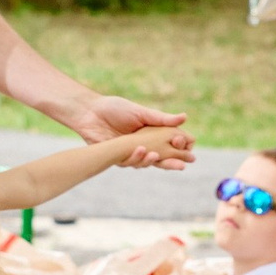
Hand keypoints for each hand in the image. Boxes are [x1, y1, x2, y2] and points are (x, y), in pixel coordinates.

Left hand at [74, 96, 191, 169]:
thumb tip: (185, 117)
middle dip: (172, 163)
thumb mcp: (141, 112)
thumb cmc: (115, 109)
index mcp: (153, 135)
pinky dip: (136, 158)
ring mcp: (131, 153)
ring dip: (152, 161)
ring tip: (156, 155)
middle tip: (182, 166)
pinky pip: (129, 162)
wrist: (90, 112)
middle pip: (163, 159)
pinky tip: (141, 150)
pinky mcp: (118, 158)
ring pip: (146, 163)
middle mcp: (145, 146)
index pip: (171, 145)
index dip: (179, 147)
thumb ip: (161, 119)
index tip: (182, 143)